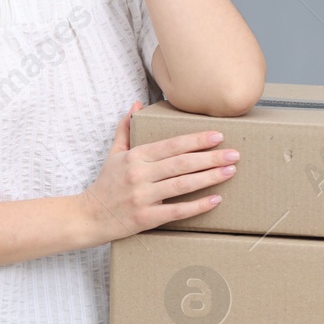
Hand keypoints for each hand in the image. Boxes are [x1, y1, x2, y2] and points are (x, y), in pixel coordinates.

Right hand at [75, 100, 237, 243]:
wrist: (89, 216)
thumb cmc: (105, 184)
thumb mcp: (114, 153)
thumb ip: (126, 129)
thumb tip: (135, 105)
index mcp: (135, 157)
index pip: (171, 145)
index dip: (195, 140)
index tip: (218, 136)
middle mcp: (139, 175)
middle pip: (181, 163)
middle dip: (210, 157)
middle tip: (234, 153)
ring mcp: (143, 197)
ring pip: (182, 185)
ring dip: (209, 177)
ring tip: (230, 171)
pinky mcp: (146, 218)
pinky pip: (176, 211)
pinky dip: (197, 205)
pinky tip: (215, 199)